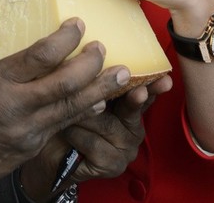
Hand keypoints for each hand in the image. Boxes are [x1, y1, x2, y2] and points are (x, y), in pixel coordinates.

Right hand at [0, 19, 132, 201]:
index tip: (78, 24)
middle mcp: (17, 104)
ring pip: (73, 106)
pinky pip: (67, 123)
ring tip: (123, 73)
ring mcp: (30, 128)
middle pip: (65, 83)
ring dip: (101, 89)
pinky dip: (86, 109)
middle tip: (103, 47)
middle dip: (90, 64)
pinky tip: (103, 100)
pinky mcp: (36, 143)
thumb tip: (14, 34)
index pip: (39, 56)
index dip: (64, 38)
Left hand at [19, 74, 172, 200]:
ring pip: (106, 122)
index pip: (144, 91)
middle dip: (132, 97)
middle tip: (138, 91)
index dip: (152, 84)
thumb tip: (93, 49)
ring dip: (82, 113)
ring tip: (64, 107)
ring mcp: (125, 148)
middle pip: (132, 107)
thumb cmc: (64, 113)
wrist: (49, 149)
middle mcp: (132, 127)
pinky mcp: (112, 165)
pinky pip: (93, 142)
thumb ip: (91, 76)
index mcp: (128, 105)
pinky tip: (66, 131)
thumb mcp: (78, 91)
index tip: (164, 80)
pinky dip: (76, 134)